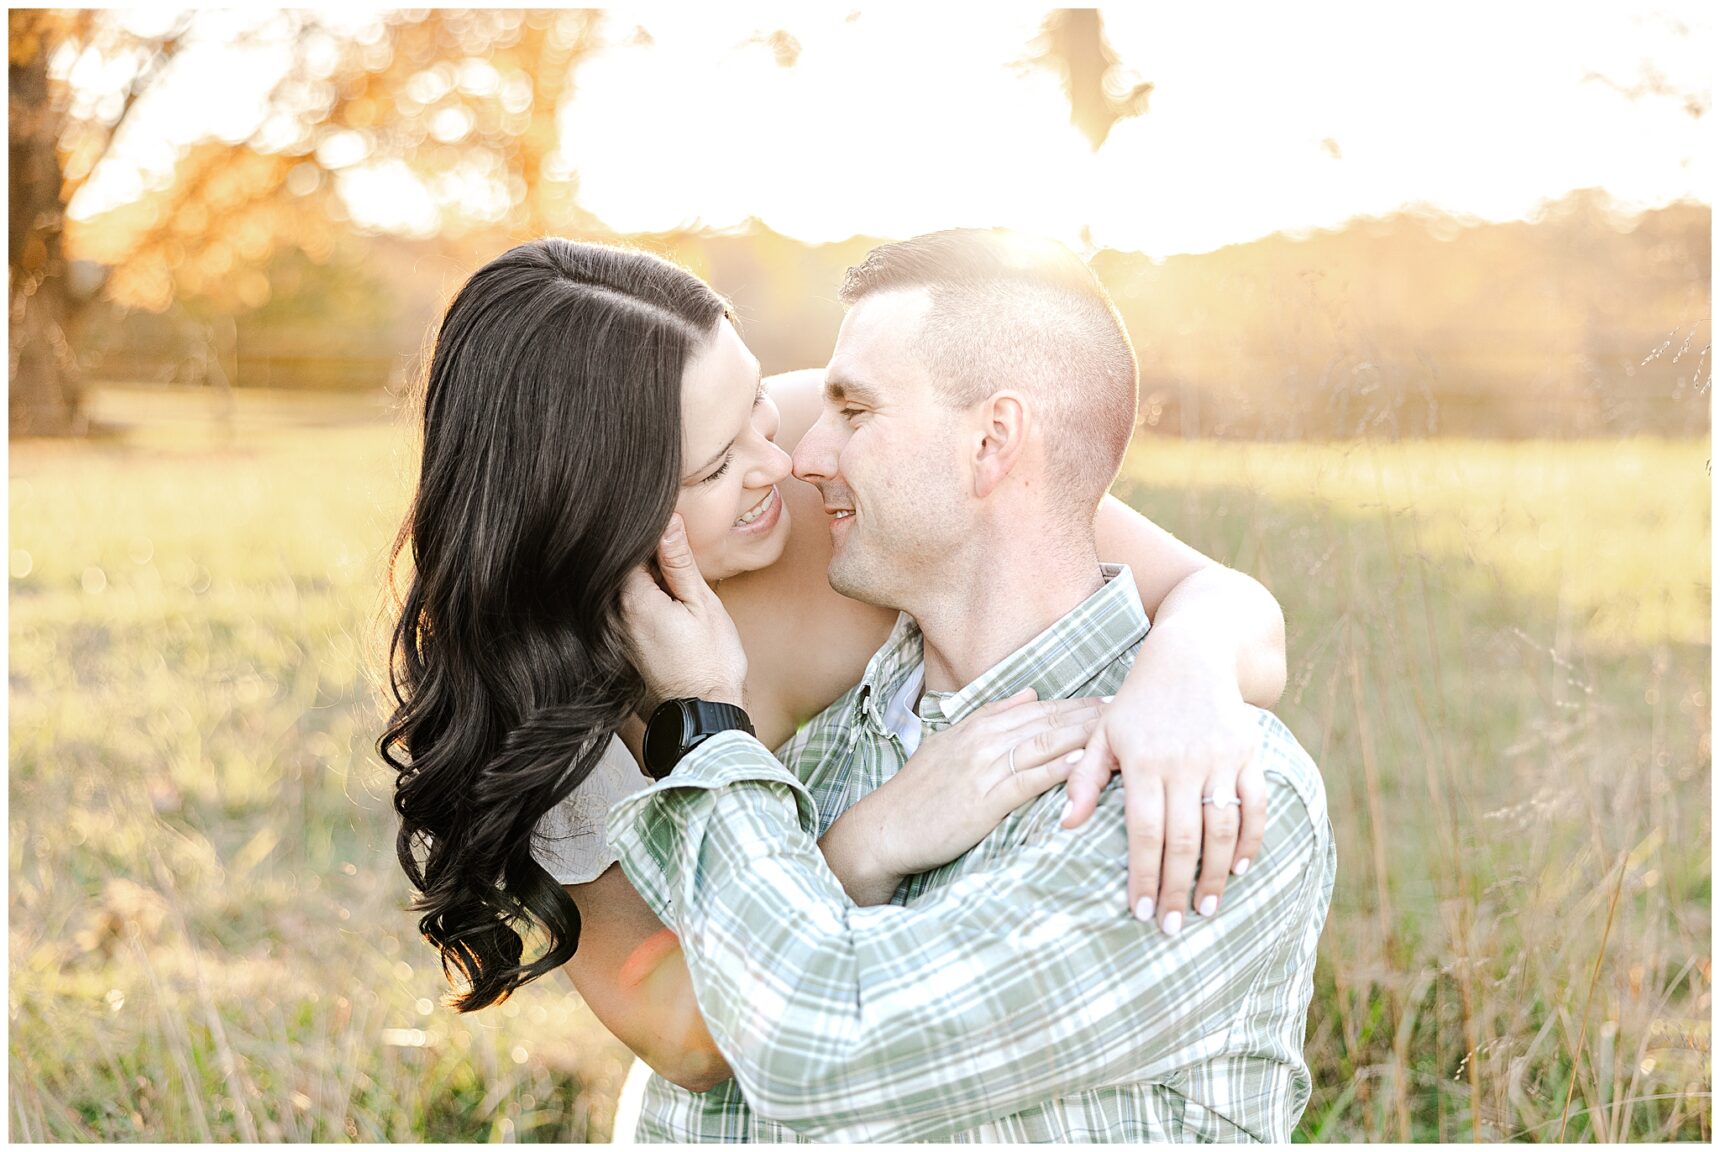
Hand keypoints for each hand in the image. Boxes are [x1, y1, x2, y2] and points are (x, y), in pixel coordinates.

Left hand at [617, 515, 747, 708]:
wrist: (703, 717)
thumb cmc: (710, 663)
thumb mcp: (702, 605)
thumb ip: (680, 563)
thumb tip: (667, 522)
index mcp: (631, 600)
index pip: (629, 548)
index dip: (651, 535)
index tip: (670, 534)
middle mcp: (610, 617)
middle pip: (619, 569)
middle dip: (646, 559)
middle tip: (677, 564)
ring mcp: (609, 637)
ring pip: (619, 592)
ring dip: (643, 584)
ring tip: (674, 592)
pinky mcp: (615, 652)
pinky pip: (620, 615)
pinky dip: (638, 606)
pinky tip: (665, 615)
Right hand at [820, 691, 1104, 903]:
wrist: (884, 828)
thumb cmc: (918, 795)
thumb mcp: (950, 745)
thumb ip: (991, 717)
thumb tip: (1029, 693)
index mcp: (977, 725)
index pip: (1038, 708)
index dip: (1076, 704)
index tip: (1111, 700)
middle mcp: (982, 739)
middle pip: (1048, 720)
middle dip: (1089, 714)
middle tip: (1130, 707)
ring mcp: (983, 766)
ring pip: (1044, 743)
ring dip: (1083, 735)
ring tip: (1119, 730)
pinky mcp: (984, 798)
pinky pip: (1029, 779)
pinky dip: (1058, 768)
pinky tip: (1084, 763)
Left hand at [1061, 649, 1265, 933]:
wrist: (1191, 654)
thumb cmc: (1137, 701)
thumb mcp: (1102, 733)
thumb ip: (1082, 779)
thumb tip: (1065, 826)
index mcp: (1143, 761)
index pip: (1145, 832)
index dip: (1144, 876)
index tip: (1139, 912)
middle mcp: (1184, 761)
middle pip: (1184, 839)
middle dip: (1176, 888)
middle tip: (1170, 927)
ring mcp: (1221, 758)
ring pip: (1222, 829)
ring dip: (1215, 875)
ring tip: (1204, 908)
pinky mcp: (1250, 753)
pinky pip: (1256, 806)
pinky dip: (1251, 840)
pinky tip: (1238, 869)